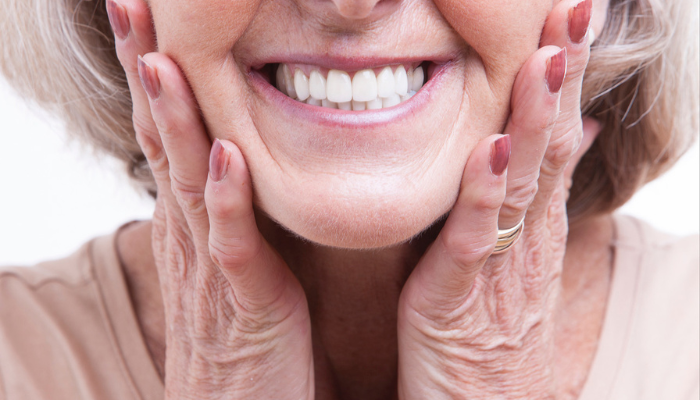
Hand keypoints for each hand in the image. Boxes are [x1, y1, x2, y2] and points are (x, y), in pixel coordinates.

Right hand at [107, 1, 313, 397]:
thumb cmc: (242, 332)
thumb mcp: (234, 258)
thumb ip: (232, 209)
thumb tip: (236, 158)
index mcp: (193, 219)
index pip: (167, 131)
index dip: (156, 71)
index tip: (149, 14)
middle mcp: (190, 233)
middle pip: (161, 139)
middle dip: (147, 69)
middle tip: (131, 3)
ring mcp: (211, 266)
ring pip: (186, 181)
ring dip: (173, 119)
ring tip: (162, 57)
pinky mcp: (242, 302)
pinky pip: (232, 245)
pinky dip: (227, 200)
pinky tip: (224, 157)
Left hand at [397, 0, 599, 397]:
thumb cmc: (494, 326)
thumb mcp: (520, 251)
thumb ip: (537, 193)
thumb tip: (569, 136)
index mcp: (534, 220)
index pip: (555, 132)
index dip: (565, 73)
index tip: (572, 12)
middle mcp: (527, 233)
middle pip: (549, 143)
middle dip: (562, 74)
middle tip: (576, 7)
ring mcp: (501, 262)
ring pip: (523, 181)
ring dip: (535, 118)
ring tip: (545, 58)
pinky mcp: (462, 294)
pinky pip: (477, 238)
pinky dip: (485, 193)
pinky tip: (493, 148)